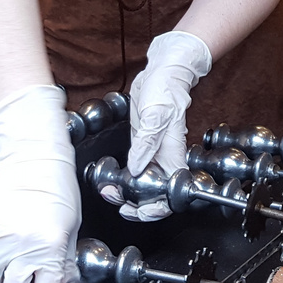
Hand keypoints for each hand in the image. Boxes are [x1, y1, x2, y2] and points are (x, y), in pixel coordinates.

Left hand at [118, 31, 211, 220]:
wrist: (163, 71)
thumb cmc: (166, 89)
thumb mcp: (155, 115)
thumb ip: (146, 143)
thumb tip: (137, 169)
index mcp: (172, 152)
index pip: (171, 190)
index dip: (159, 207)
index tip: (142, 211)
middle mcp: (164, 156)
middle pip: (156, 192)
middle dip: (139, 205)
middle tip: (120, 205)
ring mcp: (153, 150)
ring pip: (144, 182)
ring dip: (129, 192)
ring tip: (110, 192)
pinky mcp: (142, 143)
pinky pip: (135, 167)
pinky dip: (125, 177)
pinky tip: (112, 177)